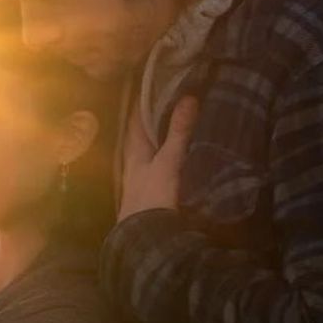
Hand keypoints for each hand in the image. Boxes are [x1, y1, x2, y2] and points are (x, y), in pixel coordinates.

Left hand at [118, 95, 197, 221]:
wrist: (145, 239)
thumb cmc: (152, 197)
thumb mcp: (167, 162)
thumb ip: (178, 133)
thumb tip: (188, 98)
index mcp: (133, 151)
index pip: (136, 119)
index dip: (144, 100)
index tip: (158, 83)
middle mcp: (134, 162)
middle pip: (144, 134)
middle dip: (157, 118)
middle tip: (176, 99)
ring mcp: (143, 178)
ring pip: (153, 150)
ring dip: (164, 138)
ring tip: (183, 122)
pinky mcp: (153, 193)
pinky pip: (161, 167)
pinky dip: (170, 157)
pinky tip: (182, 155)